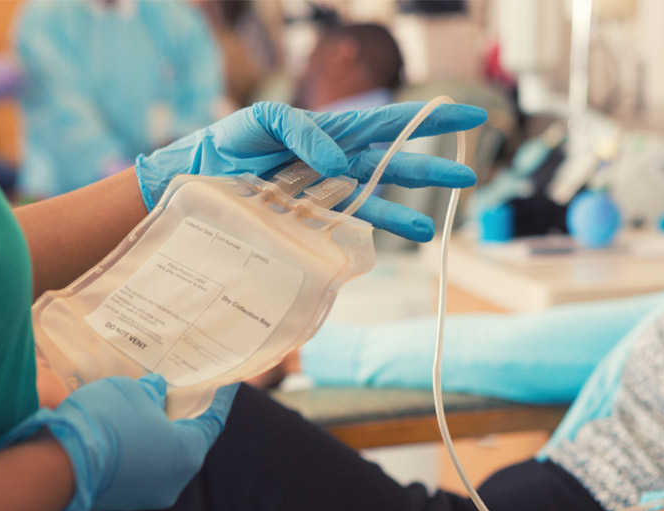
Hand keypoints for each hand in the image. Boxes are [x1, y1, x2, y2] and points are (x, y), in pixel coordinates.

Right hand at [0, 375, 237, 510]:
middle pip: (186, 439)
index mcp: (188, 454)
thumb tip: (155, 392)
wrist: (55, 466)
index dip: (217, 396)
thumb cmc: (105, 422)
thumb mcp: (132, 392)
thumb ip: (151, 391)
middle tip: (182, 385)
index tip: (224, 380)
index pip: (213, 419)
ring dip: (156, 429)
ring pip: (160, 454)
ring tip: (151, 399)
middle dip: (183, 412)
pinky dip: (137, 445)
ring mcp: (147, 493)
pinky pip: (138, 466)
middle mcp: (174, 480)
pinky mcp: (121, 497)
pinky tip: (127, 423)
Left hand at [135, 101, 486, 240]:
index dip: (429, 118)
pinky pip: (347, 226)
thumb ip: (306, 132)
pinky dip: (371, 233)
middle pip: (393, 163)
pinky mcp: (309, 218)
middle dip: (430, 168)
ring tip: (434, 230)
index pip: (389, 121)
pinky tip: (393, 243)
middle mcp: (336, 161)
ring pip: (376, 200)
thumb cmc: (228, 142)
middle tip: (468, 175)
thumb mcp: (265, 121)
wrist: (194, 178)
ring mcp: (325, 192)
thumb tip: (343, 163)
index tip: (470, 113)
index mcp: (331, 129)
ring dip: (406, 212)